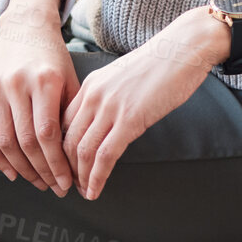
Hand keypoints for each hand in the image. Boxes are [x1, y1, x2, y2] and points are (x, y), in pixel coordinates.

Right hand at [0, 0, 78, 194]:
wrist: (24, 27)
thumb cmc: (52, 58)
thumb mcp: (70, 80)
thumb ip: (71, 115)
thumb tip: (78, 159)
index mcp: (44, 81)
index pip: (48, 135)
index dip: (56, 164)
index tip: (66, 183)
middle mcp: (16, 83)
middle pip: (26, 142)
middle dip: (41, 171)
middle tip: (53, 188)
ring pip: (4, 141)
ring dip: (21, 168)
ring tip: (36, 182)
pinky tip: (11, 171)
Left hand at [61, 8, 224, 199]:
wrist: (182, 49)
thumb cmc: (159, 65)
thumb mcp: (121, 79)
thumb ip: (107, 99)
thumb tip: (102, 124)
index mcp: (90, 85)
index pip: (61, 123)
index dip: (58, 149)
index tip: (63, 166)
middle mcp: (93, 95)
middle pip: (66, 139)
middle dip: (64, 167)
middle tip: (68, 185)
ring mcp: (110, 107)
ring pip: (82, 151)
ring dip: (79, 177)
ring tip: (82, 192)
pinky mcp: (130, 119)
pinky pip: (105, 156)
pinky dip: (97, 178)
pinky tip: (95, 191)